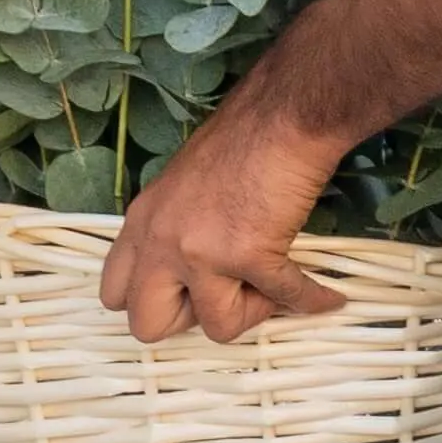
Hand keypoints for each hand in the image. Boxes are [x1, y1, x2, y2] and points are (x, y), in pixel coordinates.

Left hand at [99, 104, 349, 344]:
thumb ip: (174, 228)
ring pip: (218, 328)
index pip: (115, 294)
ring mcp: (201, 253)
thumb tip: (195, 274)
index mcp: (140, 223)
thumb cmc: (240, 138)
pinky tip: (327, 298)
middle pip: (148, 325)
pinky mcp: (248, 255)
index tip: (190, 291)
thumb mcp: (181, 185)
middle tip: (224, 295)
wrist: (282, 115)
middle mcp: (161, 242)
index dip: (155, 302)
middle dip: (191, 321)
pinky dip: (310, 300)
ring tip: (273, 282)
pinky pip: (283, 299)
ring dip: (252, 310)